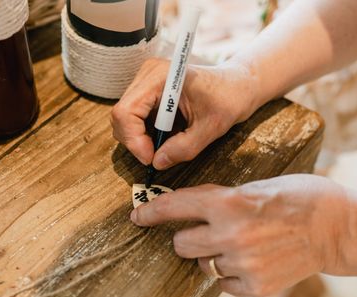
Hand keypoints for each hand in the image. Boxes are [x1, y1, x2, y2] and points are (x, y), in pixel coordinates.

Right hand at [111, 59, 259, 169]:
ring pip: (124, 119)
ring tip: (166, 145)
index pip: (126, 111)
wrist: (235, 87)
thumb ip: (184, 148)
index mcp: (161, 76)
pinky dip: (144, 135)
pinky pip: (133, 119)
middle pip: (120, 116)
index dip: (134, 140)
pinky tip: (165, 136)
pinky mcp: (145, 92)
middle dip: (135, 142)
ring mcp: (144, 82)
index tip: (151, 158)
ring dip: (140, 140)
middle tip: (157, 157)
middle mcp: (147, 74)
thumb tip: (157, 163)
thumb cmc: (228, 100)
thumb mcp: (210, 129)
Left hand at [130, 174, 348, 296]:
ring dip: (216, 257)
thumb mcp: (256, 187)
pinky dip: (233, 276)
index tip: (137, 216)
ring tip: (247, 246)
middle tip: (209, 234)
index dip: (150, 212)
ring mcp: (241, 264)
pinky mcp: (254, 287)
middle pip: (180, 245)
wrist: (338, 228)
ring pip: (204, 265)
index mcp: (227, 204)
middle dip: (189, 239)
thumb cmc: (300, 197)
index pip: (173, 207)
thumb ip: (222, 200)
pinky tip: (256, 262)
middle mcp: (228, 235)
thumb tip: (191, 210)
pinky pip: (223, 284)